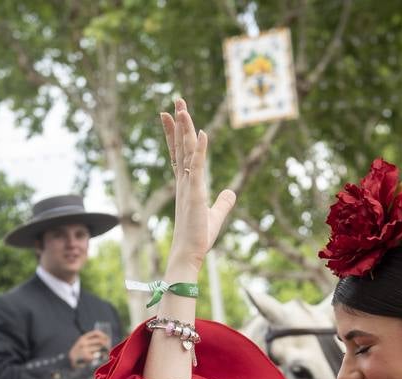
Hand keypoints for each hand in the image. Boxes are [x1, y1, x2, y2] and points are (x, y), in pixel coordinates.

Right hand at [68, 330, 110, 365]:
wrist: (71, 361)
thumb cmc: (79, 352)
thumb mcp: (82, 344)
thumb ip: (91, 340)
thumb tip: (106, 340)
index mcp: (83, 338)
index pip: (96, 332)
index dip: (103, 334)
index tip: (107, 338)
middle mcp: (84, 342)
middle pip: (100, 340)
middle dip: (106, 344)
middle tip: (109, 347)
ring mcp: (85, 350)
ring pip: (100, 348)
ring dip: (104, 351)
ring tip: (104, 353)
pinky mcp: (87, 357)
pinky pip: (99, 355)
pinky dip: (101, 357)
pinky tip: (100, 358)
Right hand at [159, 98, 235, 278]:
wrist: (189, 254)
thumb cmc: (198, 238)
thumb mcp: (215, 215)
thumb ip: (223, 202)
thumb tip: (231, 192)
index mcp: (187, 185)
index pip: (180, 153)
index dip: (175, 134)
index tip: (171, 116)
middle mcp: (184, 181)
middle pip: (180, 145)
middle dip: (178, 123)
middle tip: (176, 101)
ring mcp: (188, 185)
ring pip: (186, 151)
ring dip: (185, 128)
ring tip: (181, 107)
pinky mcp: (195, 192)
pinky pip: (197, 166)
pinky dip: (200, 149)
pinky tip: (202, 132)